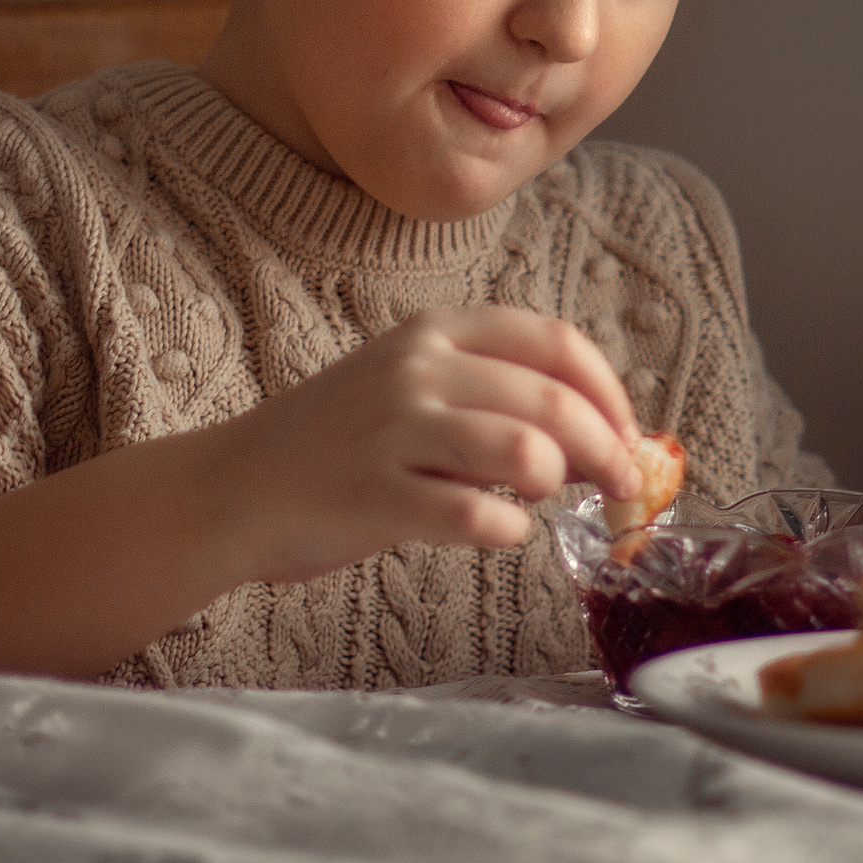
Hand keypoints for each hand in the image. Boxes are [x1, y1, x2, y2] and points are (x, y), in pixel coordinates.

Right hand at [216, 307, 644, 582]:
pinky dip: (507, 532)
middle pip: (556, 404)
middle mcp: (420, 369)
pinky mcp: (376, 496)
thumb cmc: (339, 442)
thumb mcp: (414, 384)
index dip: (611, 393)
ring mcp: (395, 430)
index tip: (630, 434)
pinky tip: (496, 532)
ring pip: (527, 453)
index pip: (558, 344)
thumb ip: (495, 393)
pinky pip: (478, 517)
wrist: (232, 487)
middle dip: (611, 452)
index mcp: (437, 330)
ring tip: (540, 500)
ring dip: (558, 485)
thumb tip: (601, 433)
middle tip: (623, 489)